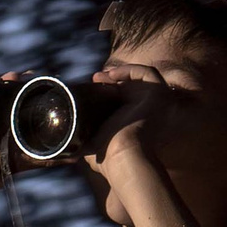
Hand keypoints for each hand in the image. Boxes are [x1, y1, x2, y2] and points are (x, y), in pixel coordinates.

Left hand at [82, 60, 174, 178]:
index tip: (91, 88)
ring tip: (100, 76)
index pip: (122, 102)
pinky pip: (148, 74)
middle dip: (111, 81)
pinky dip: (130, 70)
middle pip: (130, 88)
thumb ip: (85, 143)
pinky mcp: (159, 94)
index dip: (107, 92)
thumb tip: (67, 153)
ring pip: (139, 79)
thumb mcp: (93, 147)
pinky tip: (112, 73)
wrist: (123, 154)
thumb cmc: (108, 156)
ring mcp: (155, 102)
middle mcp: (147, 112)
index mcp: (134, 123)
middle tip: (94, 79)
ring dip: (120, 74)